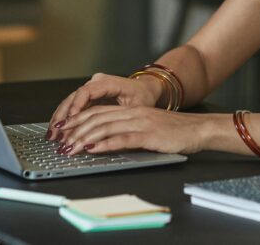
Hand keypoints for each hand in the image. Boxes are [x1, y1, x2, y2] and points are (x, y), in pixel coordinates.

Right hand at [47, 73, 158, 140]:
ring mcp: (91, 89)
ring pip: (70, 103)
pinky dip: (65, 119)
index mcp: (108, 82)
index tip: (70, 120)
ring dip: (60, 119)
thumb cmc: (143, 97)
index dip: (77, 106)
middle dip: (63, 116)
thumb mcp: (137, 108)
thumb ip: (121, 117)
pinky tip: (57, 131)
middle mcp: (96, 82)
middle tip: (56, 133)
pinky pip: (73, 107)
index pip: (87, 91)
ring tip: (52, 136)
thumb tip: (106, 133)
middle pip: (74, 97)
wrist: (146, 89)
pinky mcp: (88, 97)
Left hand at [57, 105, 210, 156]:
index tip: (62, 129)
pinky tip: (94, 149)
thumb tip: (103, 140)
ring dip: (84, 138)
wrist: (198, 130)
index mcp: (131, 110)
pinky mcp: (149, 135)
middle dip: (75, 130)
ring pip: (105, 128)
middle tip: (60, 142)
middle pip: (97, 118)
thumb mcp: (147, 126)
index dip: (77, 119)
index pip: (97, 112)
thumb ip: (127, 130)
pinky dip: (105, 144)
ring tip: (71, 148)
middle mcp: (133, 113)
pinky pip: (123, 139)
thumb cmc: (175, 131)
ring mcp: (140, 123)